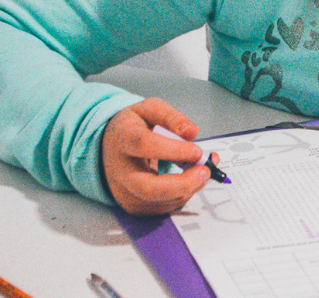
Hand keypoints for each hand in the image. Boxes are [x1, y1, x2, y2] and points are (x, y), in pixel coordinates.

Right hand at [101, 97, 216, 214]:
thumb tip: (192, 132)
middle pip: (147, 187)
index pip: (144, 145)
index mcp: (123, 138)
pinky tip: (190, 180)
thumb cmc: (134, 126)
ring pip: (158, 201)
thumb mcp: (150, 109)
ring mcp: (124, 191)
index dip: (174, 150)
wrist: (112, 145)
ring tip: (203, 171)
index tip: (197, 151)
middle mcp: (119, 170)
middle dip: (182, 183)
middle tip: (205, 171)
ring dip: (188, 189)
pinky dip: (183, 196)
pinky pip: (162, 208)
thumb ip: (172, 117)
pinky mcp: (133, 205)